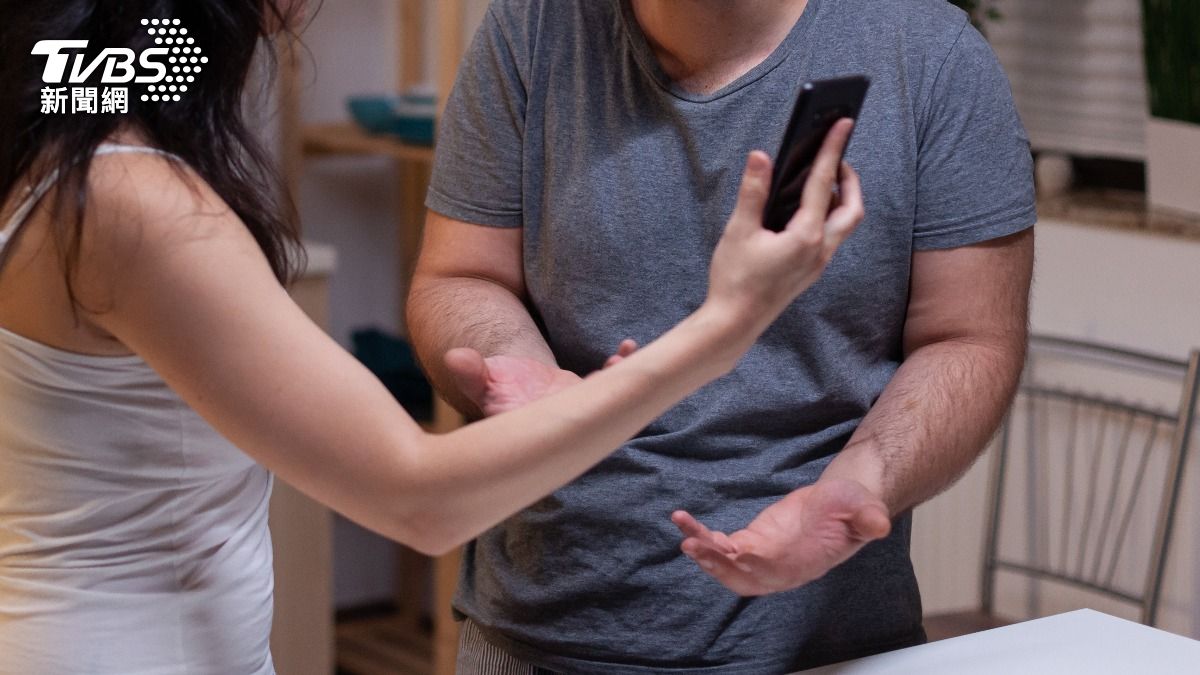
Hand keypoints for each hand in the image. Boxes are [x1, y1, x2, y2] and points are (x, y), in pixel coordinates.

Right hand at [444, 340, 637, 416]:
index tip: (569, 398)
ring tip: (618, 360)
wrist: (512, 385)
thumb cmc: (491, 385)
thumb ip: (469, 373)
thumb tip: (456, 358)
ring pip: (603, 405)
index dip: (559, 420)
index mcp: (530, 429)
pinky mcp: (589, 398)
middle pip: (583, 422)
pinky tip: (626, 347)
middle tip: (607, 380)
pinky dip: (622, 368)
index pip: (545, 432)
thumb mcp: (478, 379)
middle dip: (598, 405)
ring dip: (617, 383)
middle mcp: (557, 426)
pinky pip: (612, 387)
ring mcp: (576, 413)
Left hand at [671, 478, 890, 595]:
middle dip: (718, 566)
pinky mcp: (751, 543)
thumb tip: (879, 524)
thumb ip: (869, 516)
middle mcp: (780, 569)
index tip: (738, 550)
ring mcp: (763, 558)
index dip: (757, 563)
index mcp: (805, 562)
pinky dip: (703, 537)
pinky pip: (722, 547)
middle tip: (693, 545)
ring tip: (685, 535)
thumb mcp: (864, 506)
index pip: (777, 570)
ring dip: (705, 555)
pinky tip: (686, 523)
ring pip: (728, 568)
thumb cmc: (851, 507)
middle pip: (744, 578)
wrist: (839, 505)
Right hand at [706, 119, 863, 327]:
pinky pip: (831, 237)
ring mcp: (818, 263)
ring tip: (823, 180)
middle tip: (836, 157)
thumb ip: (753, 192)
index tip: (842, 124)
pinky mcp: (810, 271)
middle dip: (850, 179)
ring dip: (842, 199)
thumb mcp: (738, 231)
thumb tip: (761, 157)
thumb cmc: (734, 279)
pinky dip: (828, 216)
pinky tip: (805, 211)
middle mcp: (820, 250)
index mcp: (806, 236)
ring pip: (845, 225)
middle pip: (852, 208)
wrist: (734, 323)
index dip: (833, 150)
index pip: (824, 184)